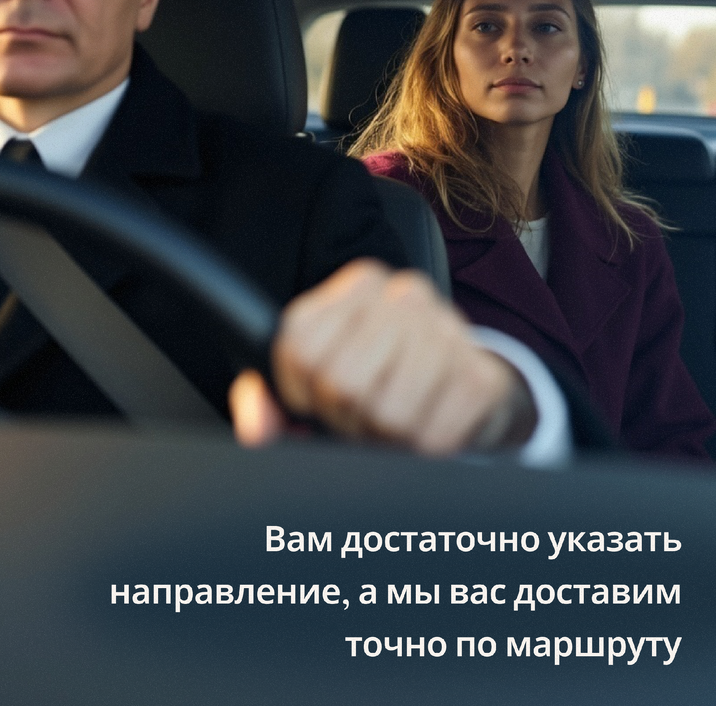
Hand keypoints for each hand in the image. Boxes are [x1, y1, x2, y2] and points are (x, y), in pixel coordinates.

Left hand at [229, 259, 535, 454]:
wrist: (468, 388)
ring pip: (388, 412)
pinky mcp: (481, 374)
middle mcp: (403, 294)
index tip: (321, 396)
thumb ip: (272, 404)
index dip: (304, 391)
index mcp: (358, 284)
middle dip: (346, 417)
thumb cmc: (384, 383)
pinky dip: (423, 448)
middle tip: (362, 415)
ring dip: (386, 437)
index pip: (301, 347)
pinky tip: (427, 427)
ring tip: (394, 422)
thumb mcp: (321, 382)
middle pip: (343, 382)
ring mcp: (448, 329)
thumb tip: (252, 400)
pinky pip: (433, 436)